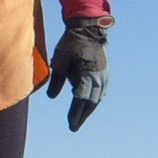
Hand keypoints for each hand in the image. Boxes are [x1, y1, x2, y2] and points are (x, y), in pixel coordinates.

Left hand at [45, 15, 109, 130]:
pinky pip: (101, 92)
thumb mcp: (60, 60)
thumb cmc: (72, 43)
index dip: (75, 112)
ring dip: (88, 110)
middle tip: (73, 127)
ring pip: (97, 99)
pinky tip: (90, 106)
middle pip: (90, 102)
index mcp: (87, 74)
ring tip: (79, 120)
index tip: (70, 123)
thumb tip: (51, 97)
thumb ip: (56, 79)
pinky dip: (95, 101)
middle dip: (81, 116)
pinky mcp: (105, 73)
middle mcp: (98, 77)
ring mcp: (104, 76)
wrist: (89, 29)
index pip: (81, 98)